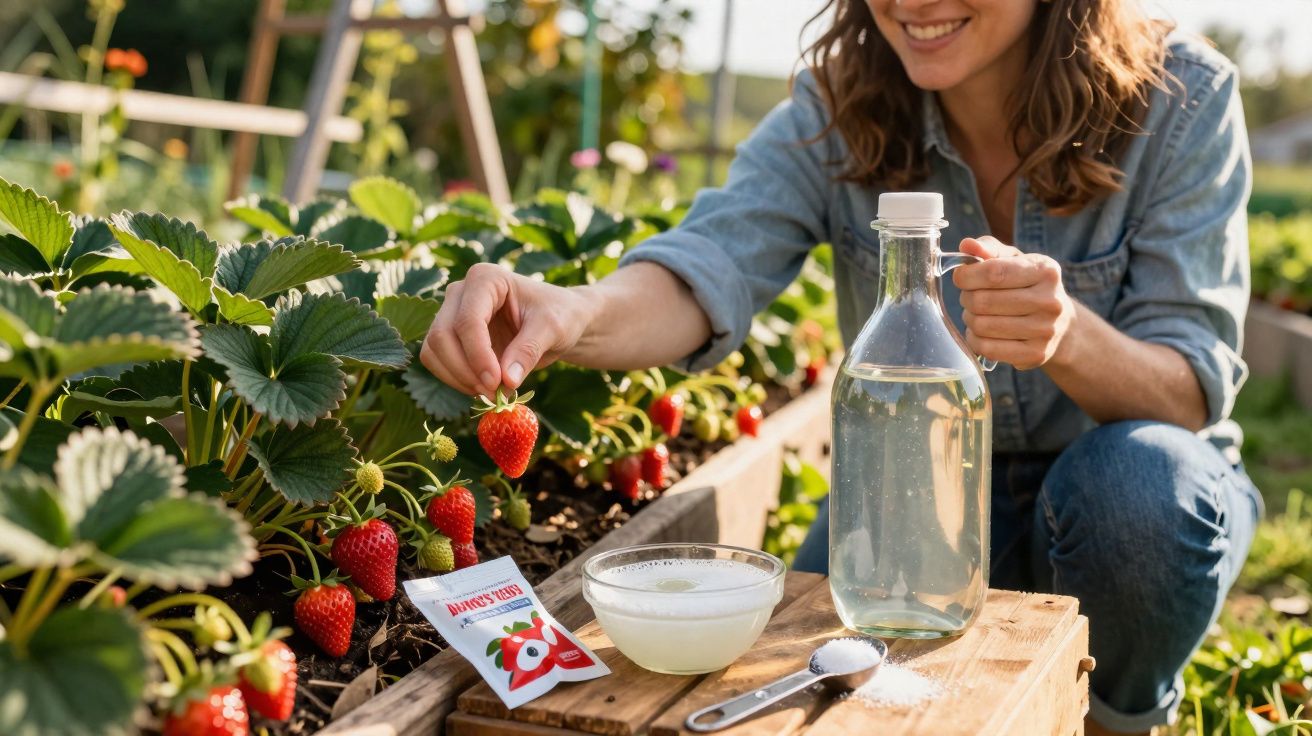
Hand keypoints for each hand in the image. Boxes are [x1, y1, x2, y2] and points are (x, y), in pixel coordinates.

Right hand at [420, 263, 593, 394]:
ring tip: (492, 393)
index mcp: (486, 278)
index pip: (468, 320)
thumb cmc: (559, 315)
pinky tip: (483, 387)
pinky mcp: (450, 335)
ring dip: (458, 379)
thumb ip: (529, 350)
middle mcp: (461, 291)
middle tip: (494, 393)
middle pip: (442, 335)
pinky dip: (456, 380)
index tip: (497, 383)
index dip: (478, 355)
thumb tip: (507, 380)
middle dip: (464, 370)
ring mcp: (451, 312)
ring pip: (433, 351)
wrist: (559, 319)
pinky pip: (437, 361)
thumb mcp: (553, 329)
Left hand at [952, 236, 1076, 369]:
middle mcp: (1049, 301)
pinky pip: (987, 348)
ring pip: (982, 325)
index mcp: (1045, 270)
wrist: (1060, 325)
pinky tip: (981, 332)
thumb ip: (989, 249)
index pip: (994, 272)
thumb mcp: (1015, 261)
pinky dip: (974, 339)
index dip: (967, 276)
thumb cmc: (1028, 286)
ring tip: (976, 314)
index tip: (960, 277)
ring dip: (970, 319)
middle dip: (967, 298)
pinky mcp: (1036, 354)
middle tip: (970, 297)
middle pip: (983, 301)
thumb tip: (966, 244)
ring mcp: (1044, 330)